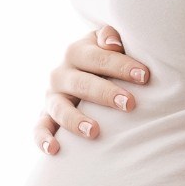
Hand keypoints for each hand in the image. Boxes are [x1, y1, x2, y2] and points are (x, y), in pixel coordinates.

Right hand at [35, 24, 151, 153]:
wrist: (79, 70)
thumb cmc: (103, 58)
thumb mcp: (105, 42)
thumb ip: (110, 36)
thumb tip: (113, 43)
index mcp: (76, 52)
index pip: (98, 57)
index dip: (121, 66)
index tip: (144, 76)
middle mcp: (60, 73)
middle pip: (82, 83)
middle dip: (106, 94)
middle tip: (129, 103)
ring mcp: (51, 96)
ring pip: (60, 108)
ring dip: (75, 120)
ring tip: (95, 131)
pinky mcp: (45, 115)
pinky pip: (40, 128)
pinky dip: (43, 138)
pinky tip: (55, 149)